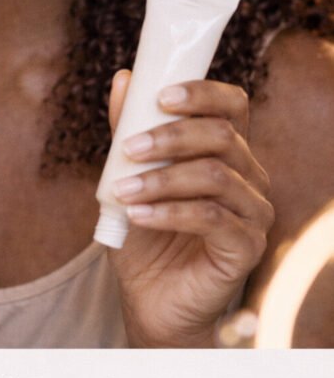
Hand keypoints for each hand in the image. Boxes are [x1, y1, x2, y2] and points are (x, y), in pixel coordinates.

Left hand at [107, 70, 273, 346]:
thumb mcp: (128, 176)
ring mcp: (253, 212)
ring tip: (123, 189)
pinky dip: (168, 212)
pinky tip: (137, 215)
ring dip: (162, 178)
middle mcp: (249, 176)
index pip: (232, 105)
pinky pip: (212, 218)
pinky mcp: (247, 246)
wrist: (151, 298)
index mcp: (227, 150)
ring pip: (214, 176)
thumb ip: (128, 130)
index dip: (201, 93)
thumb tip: (123, 79)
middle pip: (222, 136)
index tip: (159, 97)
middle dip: (170, 136)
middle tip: (129, 147)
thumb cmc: (145, 234)